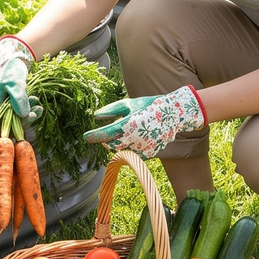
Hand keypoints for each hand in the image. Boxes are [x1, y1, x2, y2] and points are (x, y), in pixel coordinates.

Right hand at [0, 36, 34, 120]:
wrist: (16, 58)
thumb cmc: (11, 68)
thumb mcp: (14, 82)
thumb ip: (18, 99)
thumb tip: (23, 115)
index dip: (10, 126)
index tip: (23, 124)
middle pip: (9, 121)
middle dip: (23, 120)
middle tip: (34, 114)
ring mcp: (8, 104)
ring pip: (18, 117)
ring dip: (29, 114)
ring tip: (38, 108)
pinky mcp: (16, 102)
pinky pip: (23, 111)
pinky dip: (31, 110)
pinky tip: (38, 106)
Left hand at [84, 86, 205, 157]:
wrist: (173, 114)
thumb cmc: (148, 106)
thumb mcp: (129, 104)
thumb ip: (111, 110)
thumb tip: (95, 116)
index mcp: (128, 125)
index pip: (105, 134)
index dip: (93, 136)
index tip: (85, 137)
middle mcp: (135, 139)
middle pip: (112, 145)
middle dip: (107, 141)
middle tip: (106, 135)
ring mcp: (143, 148)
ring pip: (123, 151)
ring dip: (120, 144)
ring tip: (126, 133)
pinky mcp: (149, 153)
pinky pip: (134, 154)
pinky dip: (132, 148)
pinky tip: (137, 138)